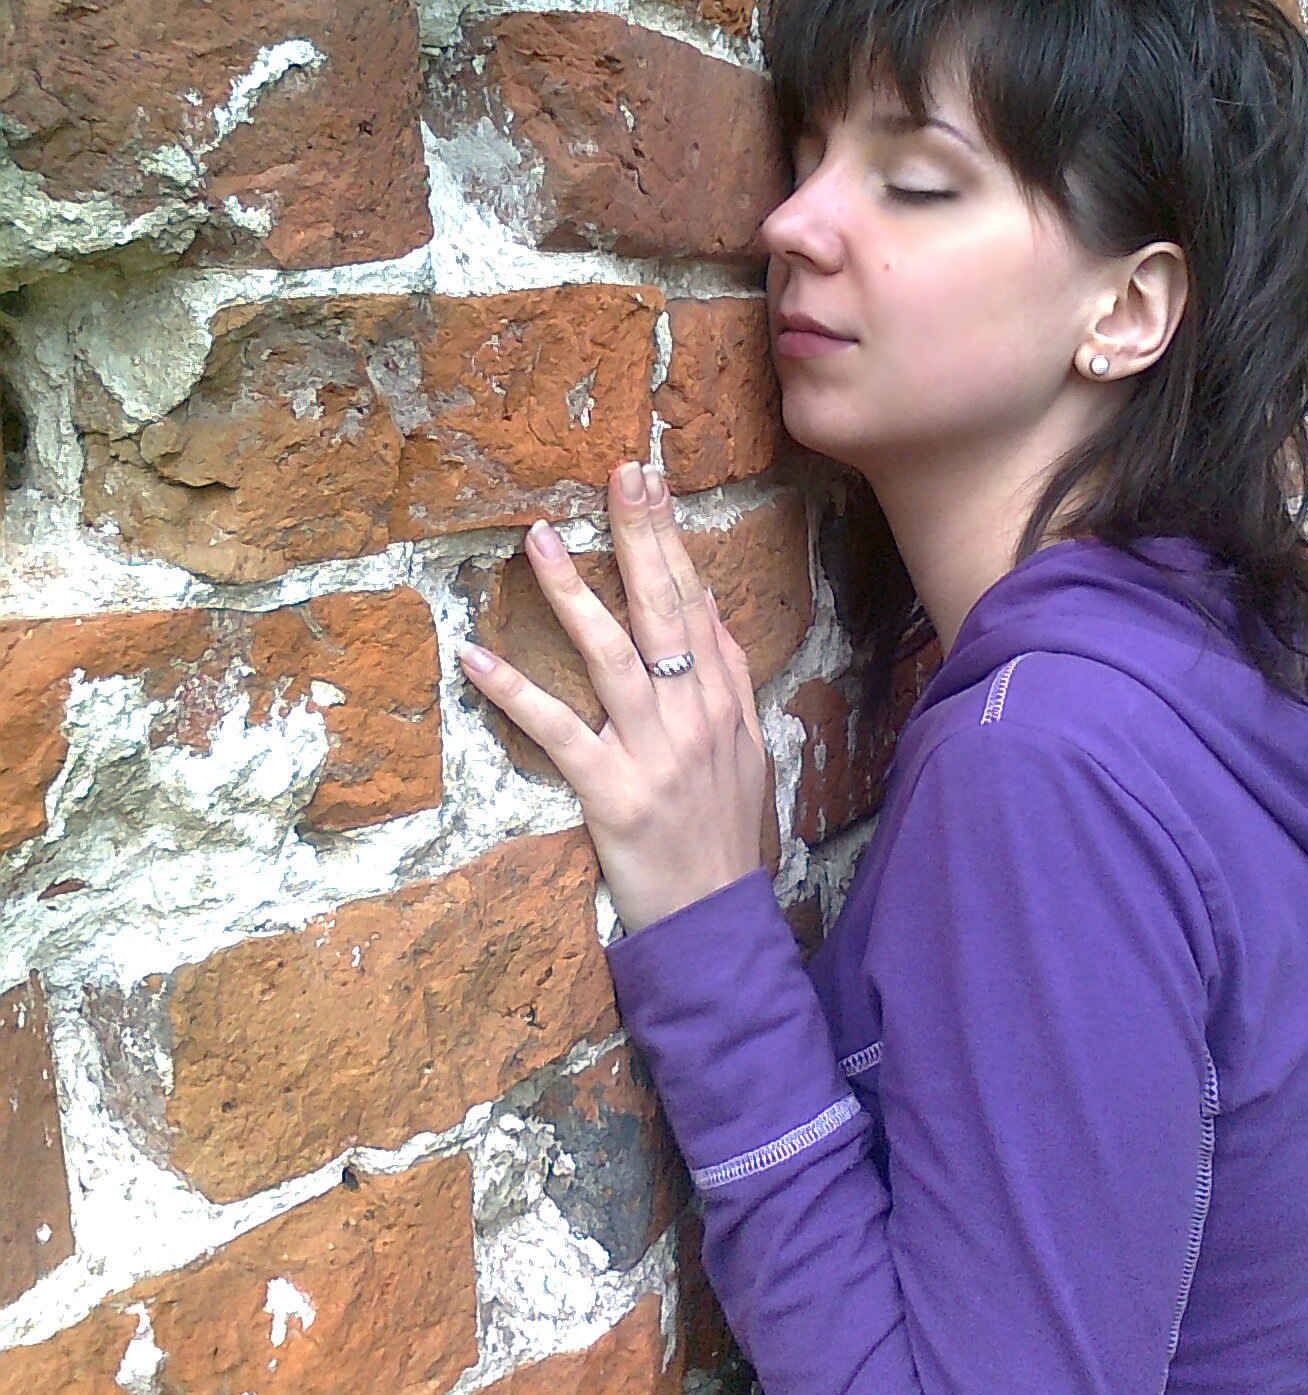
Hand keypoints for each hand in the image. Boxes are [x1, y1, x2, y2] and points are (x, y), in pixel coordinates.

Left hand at [458, 460, 772, 935]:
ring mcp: (654, 752)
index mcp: (721, 699)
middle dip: (640, 536)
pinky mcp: (612, 793)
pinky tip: (477, 657)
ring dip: (573, 594)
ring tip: (537, 540)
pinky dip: (515, 693)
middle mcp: (693, 714)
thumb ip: (727, 679)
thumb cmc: (723, 833)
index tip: (648, 479)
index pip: (695, 600)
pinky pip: (558, 733)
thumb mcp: (745, 748)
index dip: (670, 536)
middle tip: (619, 474)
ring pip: (612, 656)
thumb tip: (708, 615)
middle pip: (664, 609)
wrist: (716, 920)